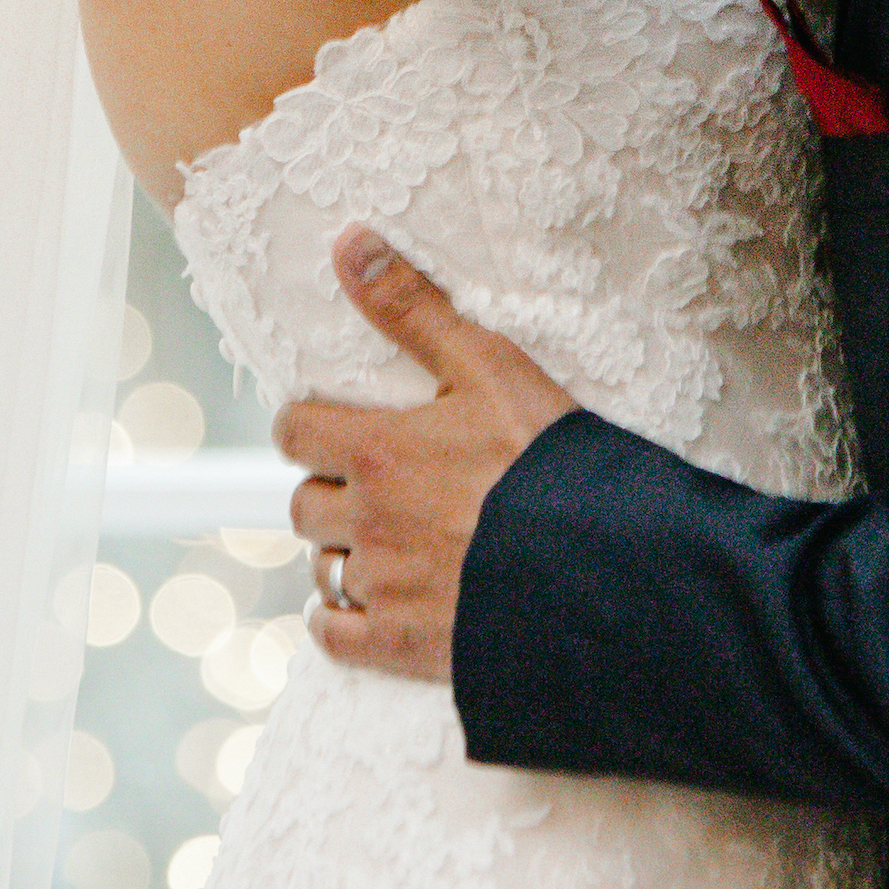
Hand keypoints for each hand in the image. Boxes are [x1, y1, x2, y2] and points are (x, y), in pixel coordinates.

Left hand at [274, 225, 576, 681]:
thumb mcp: (487, 364)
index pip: (295, 430)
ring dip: (346, 552)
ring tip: (391, 540)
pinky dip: (343, 622)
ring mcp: (381, 587)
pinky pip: (334, 637)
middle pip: (304, 503)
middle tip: (380, 483)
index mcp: (376, 449)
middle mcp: (364, 520)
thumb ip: (411, 308)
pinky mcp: (401, 645)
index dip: (311, 424)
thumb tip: (348, 243)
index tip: (337, 425)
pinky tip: (376, 604)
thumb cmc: (547, 457)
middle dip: (332, 490)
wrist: (594, 565)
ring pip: (323, 566)